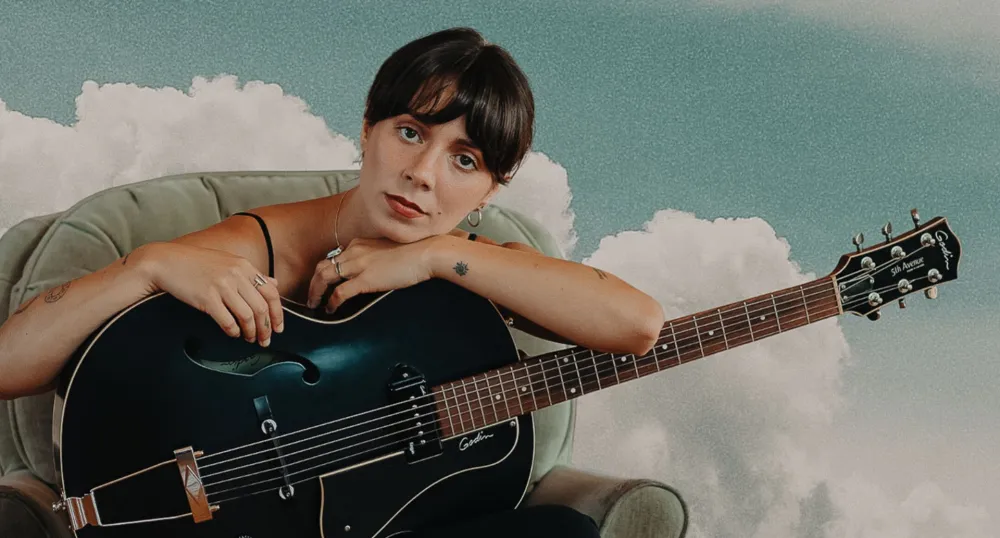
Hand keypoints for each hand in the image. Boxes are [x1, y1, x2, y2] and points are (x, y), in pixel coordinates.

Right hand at [143, 242, 283, 345]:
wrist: (165, 262)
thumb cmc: (196, 263)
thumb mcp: (228, 262)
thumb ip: (252, 274)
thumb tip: (274, 283)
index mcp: (244, 266)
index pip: (271, 292)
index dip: (277, 313)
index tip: (278, 328)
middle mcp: (236, 275)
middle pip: (261, 308)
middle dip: (266, 328)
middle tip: (265, 340)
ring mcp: (222, 286)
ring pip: (247, 316)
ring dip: (251, 332)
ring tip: (249, 339)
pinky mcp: (207, 298)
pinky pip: (227, 321)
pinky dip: (233, 331)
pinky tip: (233, 334)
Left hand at [306, 236, 440, 312]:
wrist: (427, 252)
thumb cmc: (415, 251)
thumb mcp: (388, 249)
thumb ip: (375, 256)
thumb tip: (374, 268)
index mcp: (359, 243)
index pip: (333, 257)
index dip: (325, 271)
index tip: (324, 282)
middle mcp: (354, 251)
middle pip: (322, 267)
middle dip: (313, 283)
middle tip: (311, 296)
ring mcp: (358, 265)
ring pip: (324, 278)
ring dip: (316, 293)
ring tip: (315, 304)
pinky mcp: (365, 280)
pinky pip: (340, 293)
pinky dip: (331, 302)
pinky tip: (331, 309)